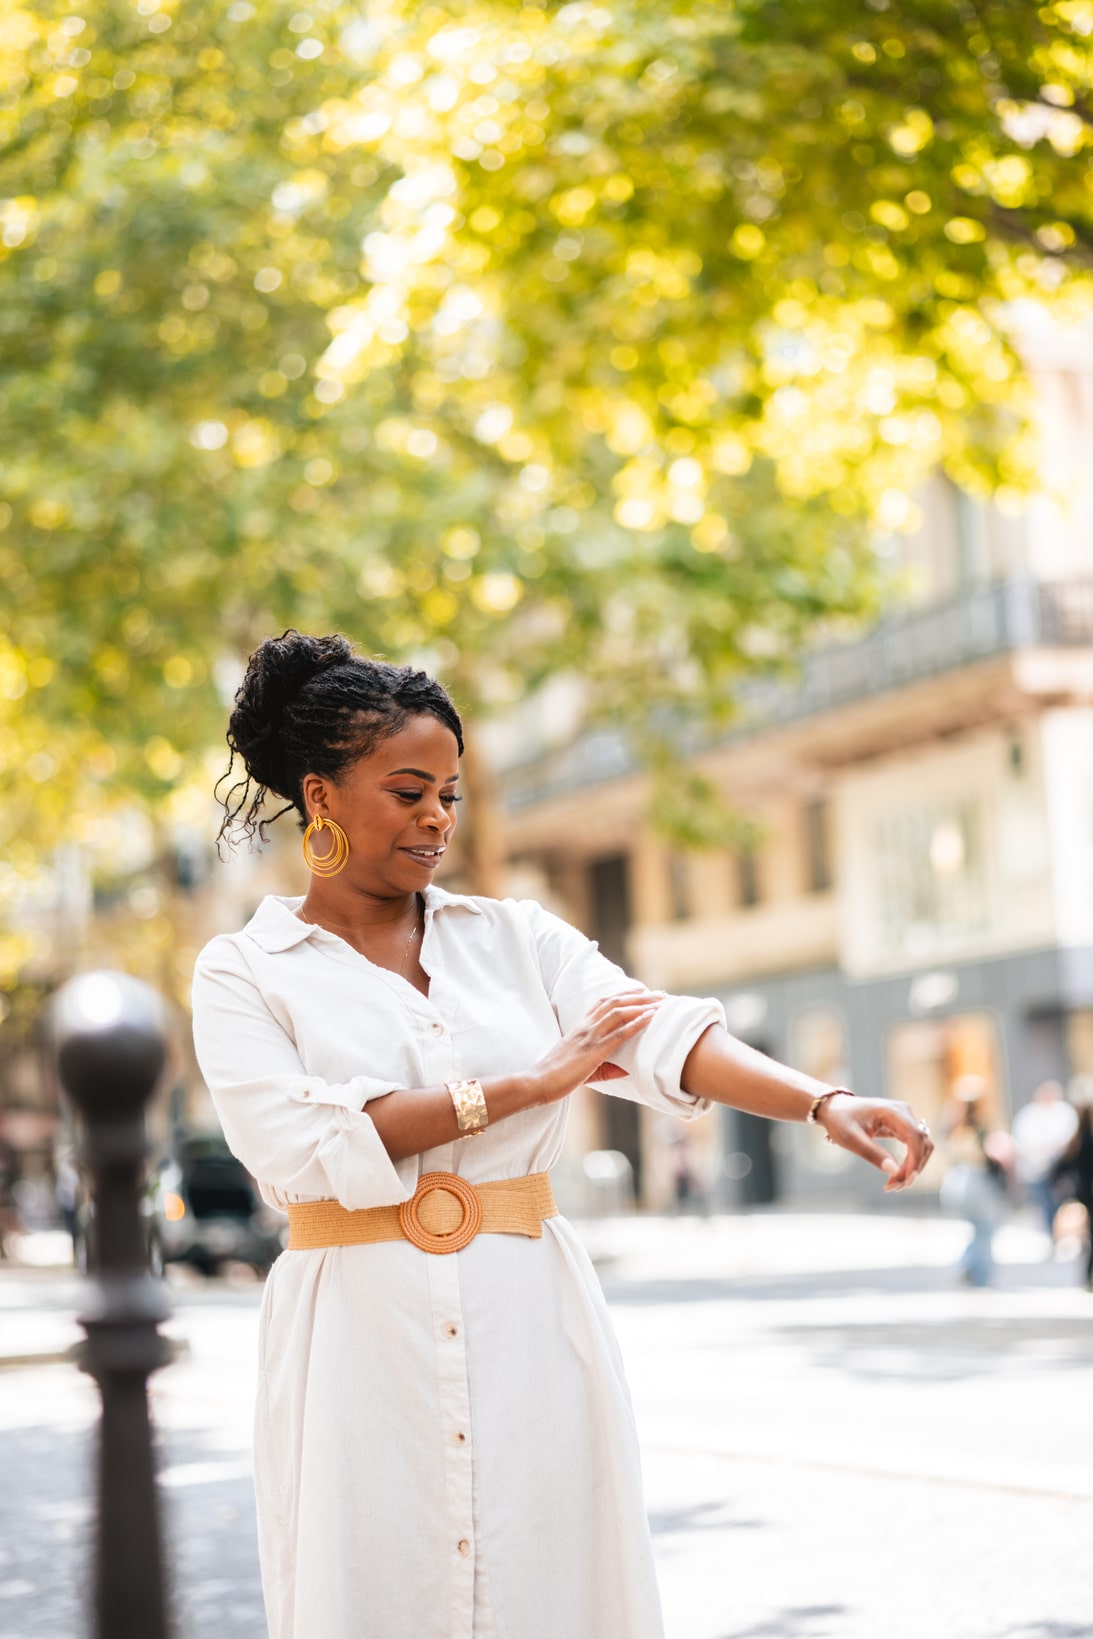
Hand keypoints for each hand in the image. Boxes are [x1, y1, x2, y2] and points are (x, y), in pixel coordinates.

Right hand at [532, 989, 664, 1105]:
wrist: (538, 1081)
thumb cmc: (557, 1076)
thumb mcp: (582, 1065)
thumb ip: (604, 1065)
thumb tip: (625, 1069)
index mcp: (580, 1027)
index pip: (603, 1003)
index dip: (624, 995)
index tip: (642, 991)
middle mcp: (586, 1026)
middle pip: (615, 1002)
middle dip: (639, 995)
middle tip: (659, 993)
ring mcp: (589, 1036)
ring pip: (619, 1012)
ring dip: (642, 1004)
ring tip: (660, 1000)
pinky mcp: (594, 1050)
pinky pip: (619, 1033)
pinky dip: (637, 1023)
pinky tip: (650, 1017)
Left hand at [818, 1094, 934, 1190]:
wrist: (835, 1109)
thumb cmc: (840, 1120)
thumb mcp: (851, 1138)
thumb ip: (872, 1153)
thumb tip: (894, 1170)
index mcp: (893, 1111)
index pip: (916, 1137)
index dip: (915, 1160)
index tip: (906, 1180)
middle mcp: (904, 1113)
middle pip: (923, 1144)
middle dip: (913, 1169)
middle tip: (894, 1187)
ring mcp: (905, 1120)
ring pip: (921, 1148)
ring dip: (912, 1169)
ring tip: (893, 1184)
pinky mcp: (902, 1128)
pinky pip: (914, 1148)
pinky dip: (909, 1164)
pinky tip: (896, 1175)